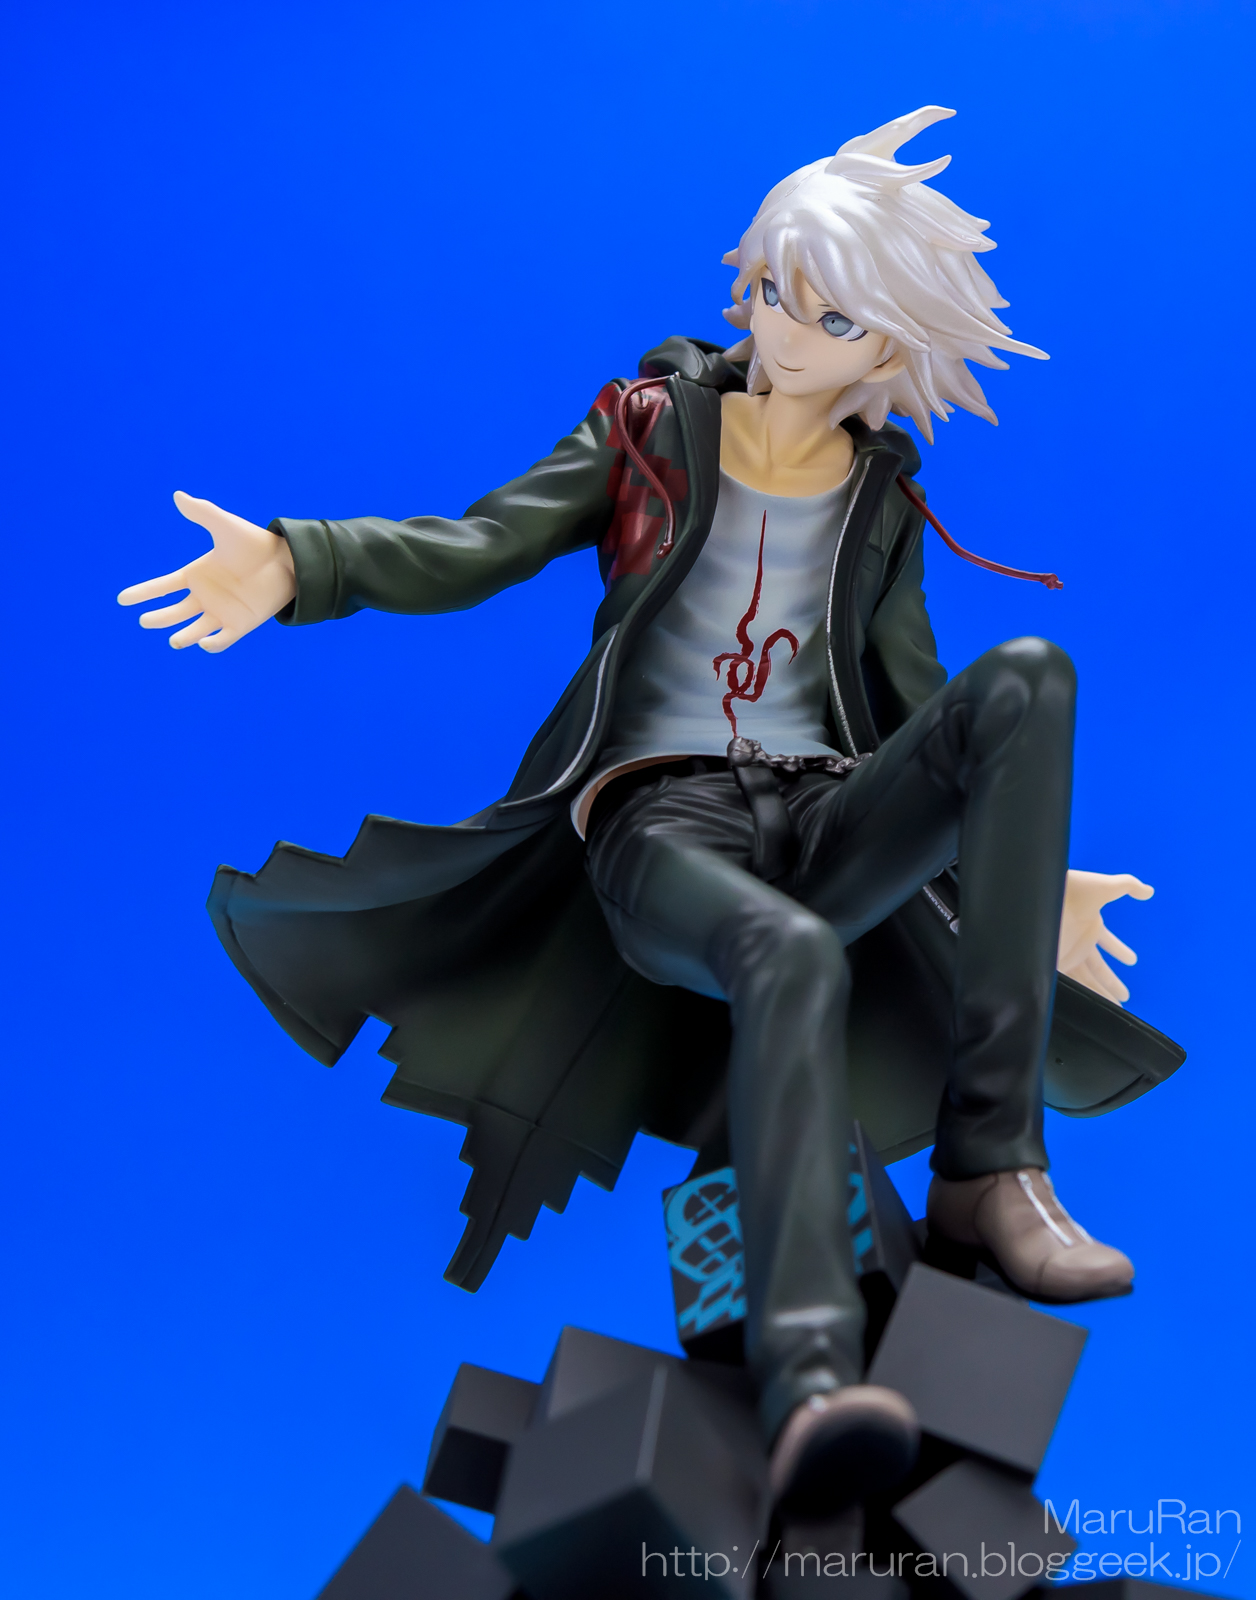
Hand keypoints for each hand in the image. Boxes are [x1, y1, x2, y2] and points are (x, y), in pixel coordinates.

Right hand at [117, 491, 296, 651]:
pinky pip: (223, 639)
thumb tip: (178, 495)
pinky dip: (213, 644)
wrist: (288, 561)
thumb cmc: (254, 542)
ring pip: (195, 629)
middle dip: (159, 617)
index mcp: (197, 575)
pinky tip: (206, 643)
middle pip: (175, 611)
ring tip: (174, 641)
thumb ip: (203, 513)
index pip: (163, 586)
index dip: (143, 592)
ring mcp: (222, 611)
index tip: (122, 599)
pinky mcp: (241, 624)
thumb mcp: (225, 526)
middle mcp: (205, 596)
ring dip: (184, 636)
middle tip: (145, 621)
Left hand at [1057, 869, 1153, 1005]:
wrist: (1041, 891)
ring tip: (1114, 1009)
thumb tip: (1149, 891)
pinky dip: (1076, 994)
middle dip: (1110, 982)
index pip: (1108, 943)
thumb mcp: (1105, 887)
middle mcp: (1078, 943)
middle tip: (1124, 997)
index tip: (1132, 961)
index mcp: (1090, 927)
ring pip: (1084, 980)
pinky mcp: (1051, 963)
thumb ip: (1128, 886)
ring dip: (1099, 994)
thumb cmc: (1073, 888)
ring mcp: (1064, 954)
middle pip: (1097, 969)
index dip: (1119, 951)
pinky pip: (1066, 983)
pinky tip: (1086, 1006)